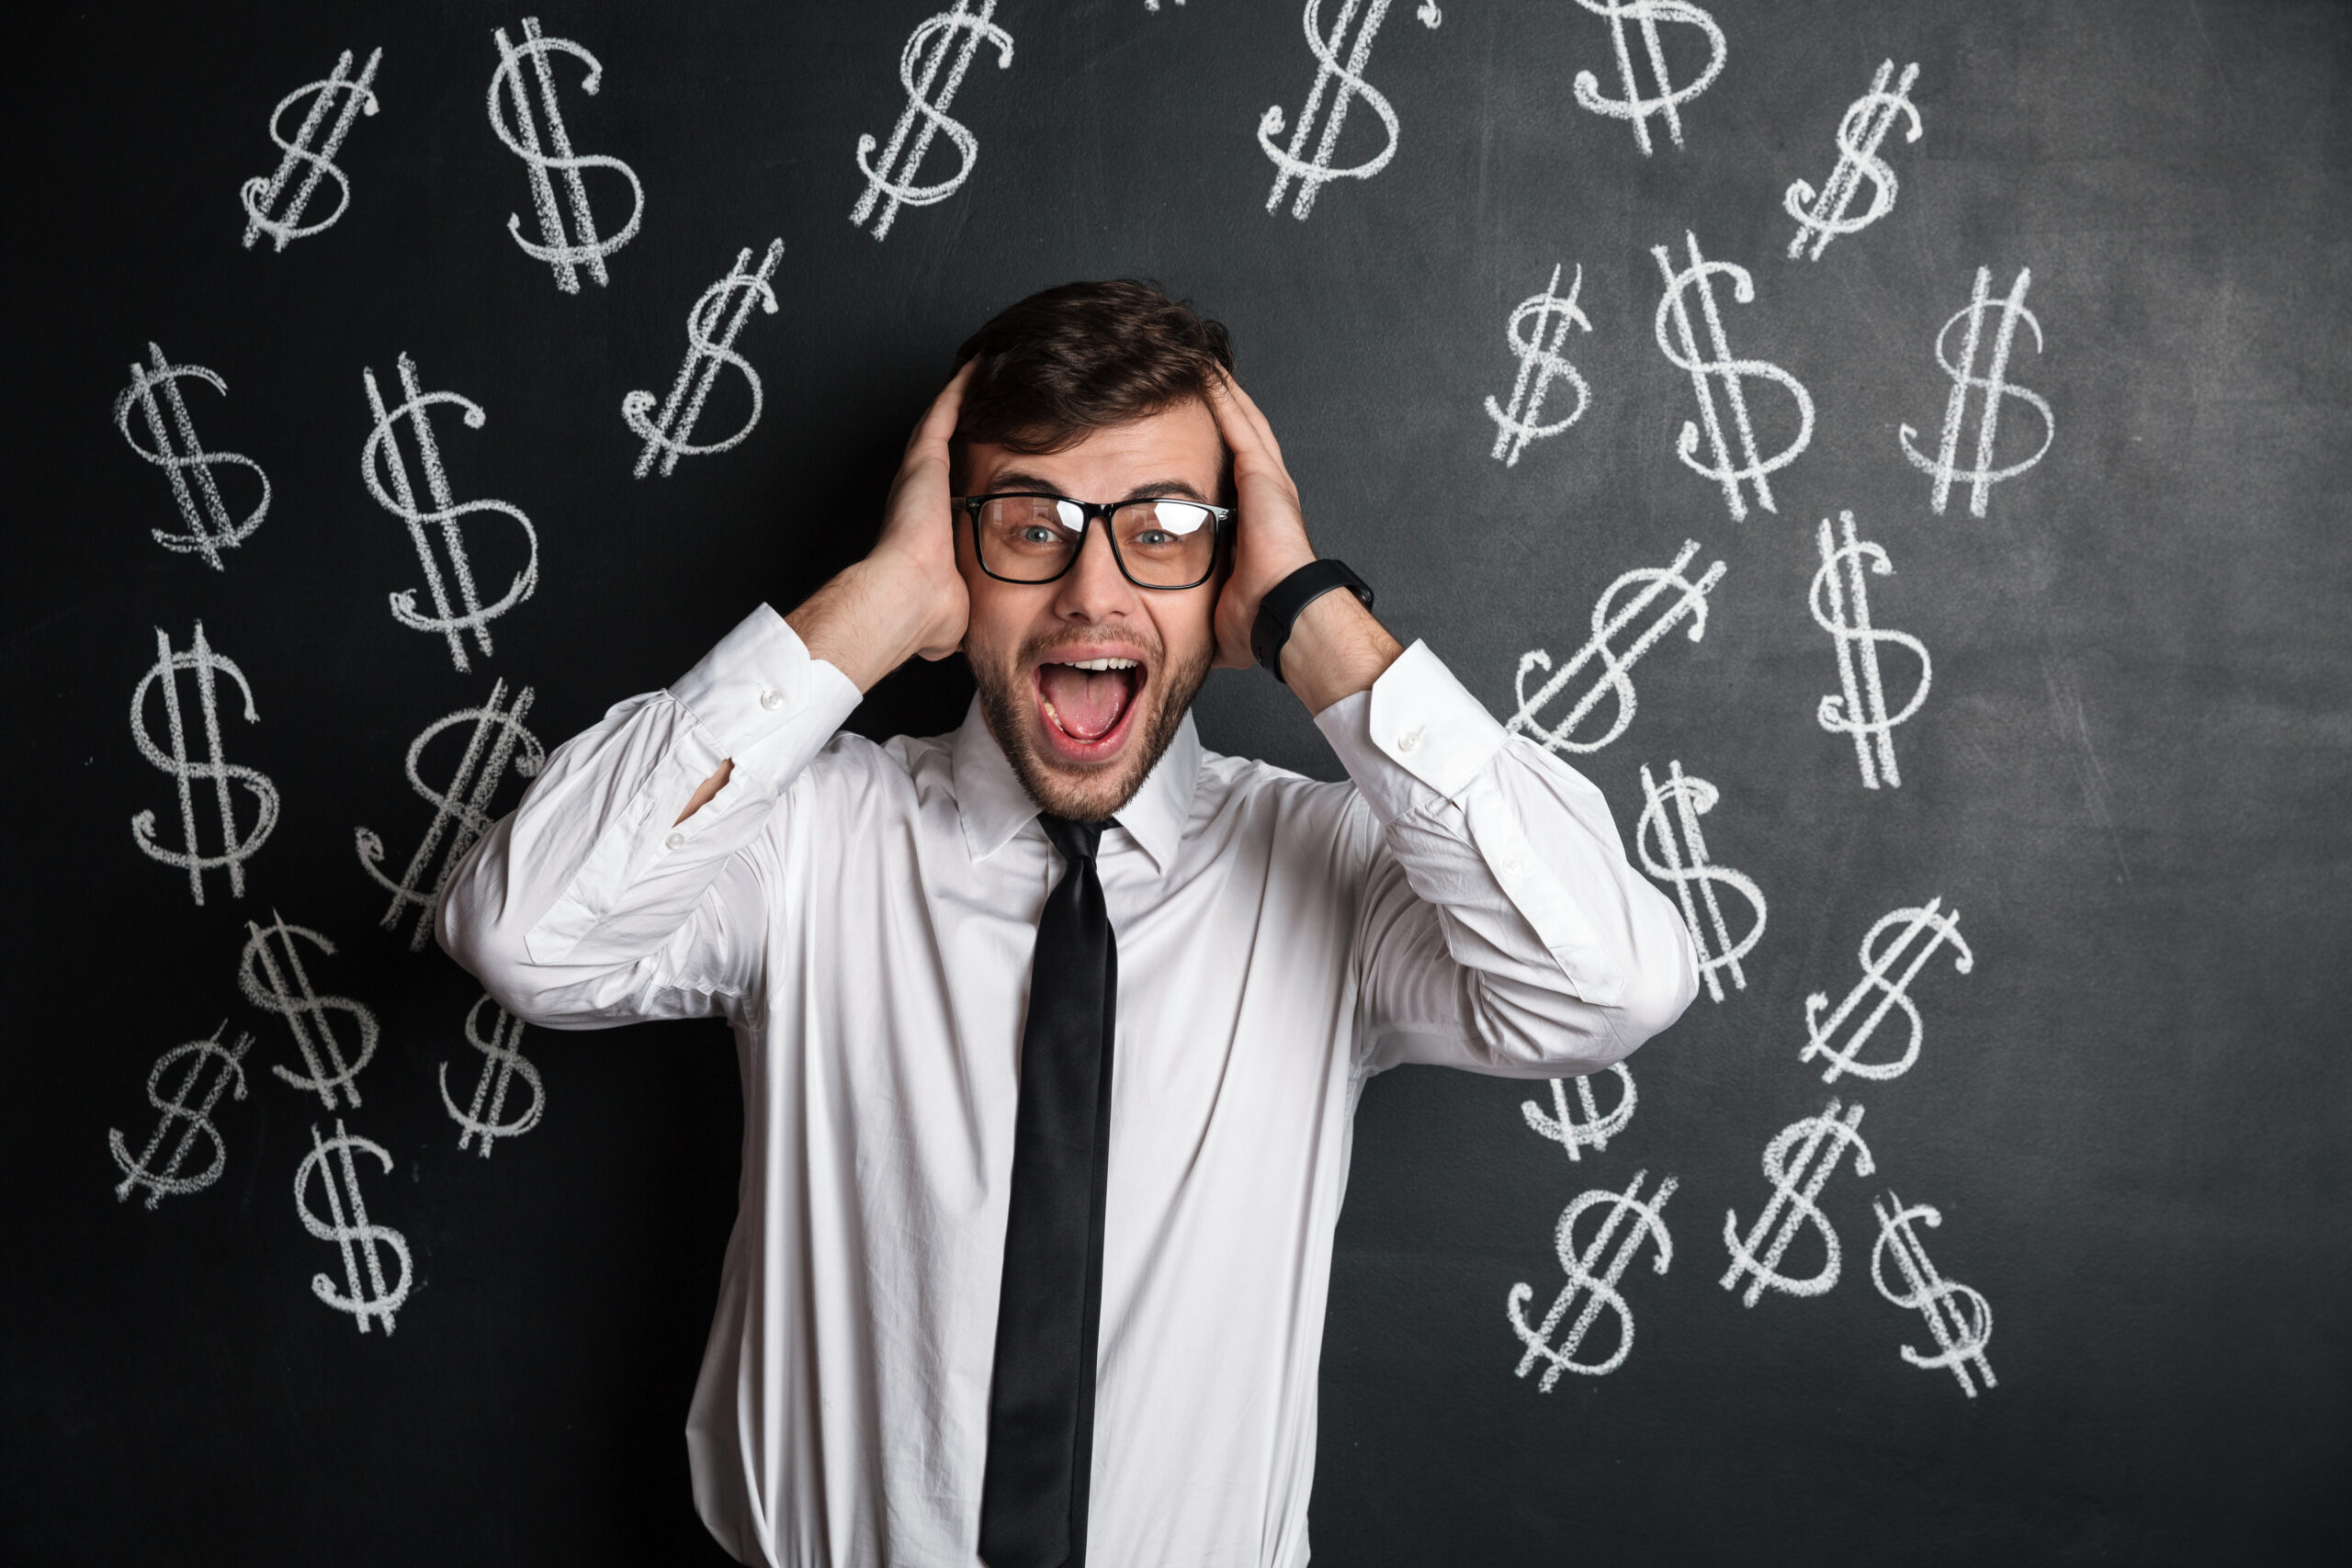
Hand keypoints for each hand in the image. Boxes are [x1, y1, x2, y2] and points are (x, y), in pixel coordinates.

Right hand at [787, 361, 974, 687]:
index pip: (949, 486)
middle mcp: (921, 491)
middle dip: (966, 420)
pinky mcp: (924, 458)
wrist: (908, 600)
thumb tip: (950, 640)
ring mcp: (921, 472)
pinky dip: (963, 386)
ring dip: (965, 394)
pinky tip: (982, 363)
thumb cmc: (927, 612)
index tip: (984, 454)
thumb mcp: (951, 611)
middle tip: (990, 395)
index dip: (964, 466)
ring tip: (988, 367)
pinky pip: (947, 410)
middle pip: (946, 445)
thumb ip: (955, 612)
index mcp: (927, 523)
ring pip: (945, 420)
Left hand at [1205, 369, 1319, 669]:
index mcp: (1254, 519)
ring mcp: (1266, 481)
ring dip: (1217, 391)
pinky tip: (1203, 371)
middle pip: (1236, 434)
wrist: (1283, 618)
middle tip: (1190, 373)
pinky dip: (1221, 397)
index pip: (1227, 469)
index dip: (1210, 442)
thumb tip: (1165, 632)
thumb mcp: (1213, 606)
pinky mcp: (1262, 476)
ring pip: (1238, 420)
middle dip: (1215, 404)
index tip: (1186, 425)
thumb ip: (1194, 605)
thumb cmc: (1256, 623)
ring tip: (1194, 359)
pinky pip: (1238, 424)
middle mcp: (1263, 493)